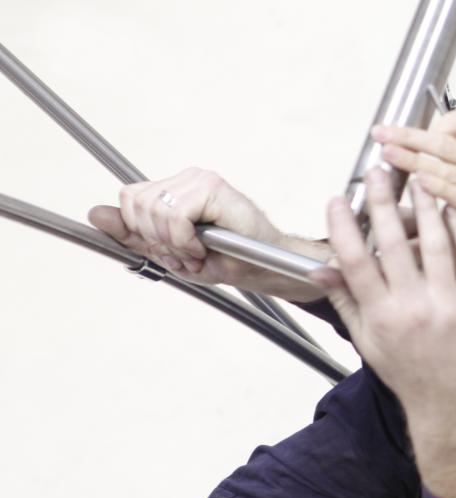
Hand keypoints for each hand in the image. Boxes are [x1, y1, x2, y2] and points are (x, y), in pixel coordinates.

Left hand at [88, 168, 329, 301]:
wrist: (265, 266)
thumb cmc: (226, 260)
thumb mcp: (170, 252)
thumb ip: (133, 234)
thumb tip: (95, 214)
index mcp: (172, 190)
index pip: (128, 199)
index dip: (139, 232)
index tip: (169, 251)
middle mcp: (184, 179)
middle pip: (135, 203)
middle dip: (155, 240)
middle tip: (186, 254)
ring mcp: (199, 179)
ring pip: (153, 209)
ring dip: (172, 243)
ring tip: (196, 253)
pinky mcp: (212, 186)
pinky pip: (175, 214)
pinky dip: (183, 239)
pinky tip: (203, 247)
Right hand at [316, 167, 455, 497]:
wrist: (453, 406)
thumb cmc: (409, 374)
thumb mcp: (368, 343)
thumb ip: (347, 301)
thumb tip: (320, 270)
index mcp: (381, 317)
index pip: (355, 261)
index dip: (344, 227)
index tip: (338, 200)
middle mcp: (414, 309)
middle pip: (393, 244)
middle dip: (382, 202)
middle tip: (377, 172)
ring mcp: (449, 306)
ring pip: (435, 244)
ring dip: (425, 206)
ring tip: (418, 179)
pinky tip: (454, 208)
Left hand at [372, 110, 455, 275]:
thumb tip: (446, 140)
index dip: (434, 125)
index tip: (417, 136)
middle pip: (446, 141)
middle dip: (409, 136)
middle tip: (381, 133)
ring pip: (448, 168)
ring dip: (412, 161)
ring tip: (387, 156)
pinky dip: (437, 189)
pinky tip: (417, 184)